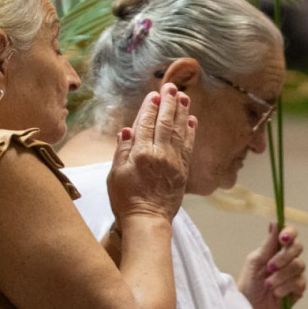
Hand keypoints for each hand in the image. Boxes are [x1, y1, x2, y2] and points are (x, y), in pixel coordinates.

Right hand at [107, 84, 196, 223]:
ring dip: (182, 113)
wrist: (147, 221)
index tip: (154, 94)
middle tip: (172, 87)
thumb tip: (128, 130)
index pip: (147, 124)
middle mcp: (160, 155)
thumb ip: (122, 150)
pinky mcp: (183, 171)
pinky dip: (190, 132)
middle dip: (169, 104)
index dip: (150, 107)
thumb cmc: (126, 199)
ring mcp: (174, 162)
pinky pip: (188, 147)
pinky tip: (192, 121)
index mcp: (141, 154)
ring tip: (184, 98)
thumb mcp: (115, 174)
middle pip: (165, 123)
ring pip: (179, 132)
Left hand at [238, 223, 306, 308]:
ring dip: (281, 275)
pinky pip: (300, 282)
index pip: (289, 234)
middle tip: (269, 267)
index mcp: (274, 249)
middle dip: (283, 257)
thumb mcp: (255, 262)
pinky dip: (285, 287)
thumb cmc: (249, 283)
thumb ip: (267, 244)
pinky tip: (276, 293)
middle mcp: (287, 259)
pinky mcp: (299, 289)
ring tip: (268, 284)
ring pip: (298, 265)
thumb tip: (274, 223)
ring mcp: (294, 274)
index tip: (282, 239)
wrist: (251, 308)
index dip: (290, 232)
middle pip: (298, 248)